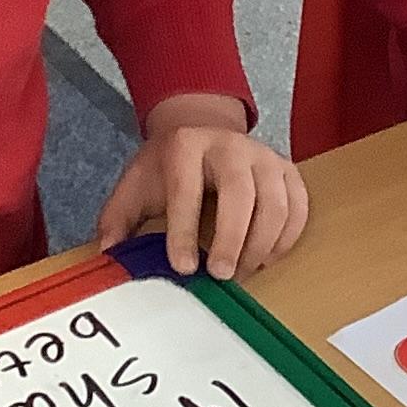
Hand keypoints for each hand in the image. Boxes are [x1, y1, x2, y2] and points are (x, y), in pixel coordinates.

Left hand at [96, 93, 309, 279]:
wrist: (203, 131)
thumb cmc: (169, 166)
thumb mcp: (136, 183)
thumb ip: (118, 218)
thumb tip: (108, 254)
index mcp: (186, 145)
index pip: (186, 189)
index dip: (184, 231)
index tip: (184, 267)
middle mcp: (230, 145)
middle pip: (240, 192)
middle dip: (232, 238)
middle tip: (222, 275)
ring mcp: (263, 155)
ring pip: (276, 201)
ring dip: (262, 244)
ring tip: (242, 271)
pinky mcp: (287, 169)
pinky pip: (298, 207)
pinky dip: (286, 238)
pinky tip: (265, 257)